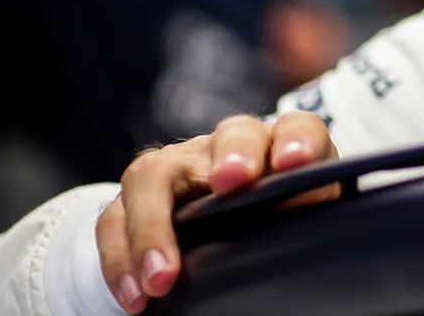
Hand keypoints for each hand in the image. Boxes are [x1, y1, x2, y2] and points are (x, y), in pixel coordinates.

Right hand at [96, 111, 339, 312]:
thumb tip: (310, 205)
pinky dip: (121, 261)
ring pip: (152, 175)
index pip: (297, 127)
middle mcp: (226, 146)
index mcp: (279, 145)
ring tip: (161, 280)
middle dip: (232, 155)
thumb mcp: (300, 214)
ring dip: (153, 228)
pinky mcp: (133, 201)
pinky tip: (135, 297)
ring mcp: (175, 168)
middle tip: (232, 183)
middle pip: (230, 134)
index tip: (296, 162)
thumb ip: (309, 207)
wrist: (228, 231)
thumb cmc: (275, 219)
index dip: (298, 140)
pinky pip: (113, 221)